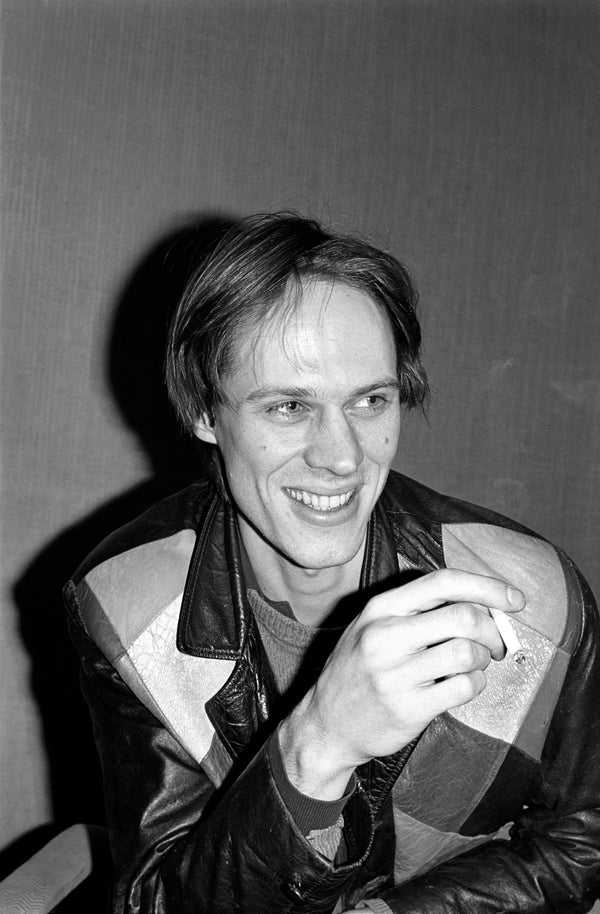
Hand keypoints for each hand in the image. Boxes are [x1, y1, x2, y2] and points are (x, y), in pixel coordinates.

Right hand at [279, 569, 523, 797]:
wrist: (326, 724)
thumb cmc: (359, 669)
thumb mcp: (373, 627)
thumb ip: (418, 611)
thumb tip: (484, 603)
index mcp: (380, 608)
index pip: (443, 582)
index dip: (487, 586)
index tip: (515, 599)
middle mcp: (385, 636)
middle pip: (463, 617)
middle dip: (493, 629)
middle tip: (495, 643)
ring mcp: (394, 674)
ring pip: (468, 653)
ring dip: (484, 659)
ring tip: (473, 666)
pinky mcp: (408, 708)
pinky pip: (464, 688)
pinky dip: (476, 685)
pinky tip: (462, 687)